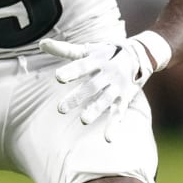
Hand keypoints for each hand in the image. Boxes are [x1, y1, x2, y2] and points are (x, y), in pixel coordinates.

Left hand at [39, 33, 167, 140]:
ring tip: (83, 120)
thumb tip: (41, 43)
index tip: (58, 77)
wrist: (140, 55)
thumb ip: (64, 50)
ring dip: (95, 110)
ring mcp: (117, 87)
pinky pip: (118, 113)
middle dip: (77, 97)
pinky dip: (113, 126)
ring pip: (105, 100)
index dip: (71, 71)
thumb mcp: (87, 49)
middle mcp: (108, 74)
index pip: (82, 66)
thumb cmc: (106, 53)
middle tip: (60, 109)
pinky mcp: (124, 99)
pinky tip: (108, 139)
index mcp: (98, 60)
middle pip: (92, 86)